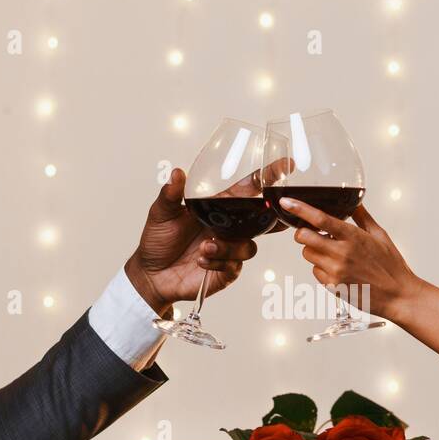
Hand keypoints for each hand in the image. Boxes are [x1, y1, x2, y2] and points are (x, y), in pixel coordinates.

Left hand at [124, 168, 259, 315]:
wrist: (152, 274)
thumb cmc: (158, 241)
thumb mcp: (161, 213)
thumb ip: (170, 195)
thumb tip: (178, 173)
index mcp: (219, 208)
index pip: (249, 189)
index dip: (268, 177)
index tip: (286, 165)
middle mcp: (229, 227)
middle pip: (262, 219)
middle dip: (271, 216)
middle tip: (270, 211)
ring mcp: (230, 249)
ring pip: (248, 245)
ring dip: (228, 246)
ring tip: (205, 247)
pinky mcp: (226, 270)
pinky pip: (234, 265)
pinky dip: (218, 261)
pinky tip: (202, 260)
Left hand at [281, 198, 422, 320]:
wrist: (398, 296)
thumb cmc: (392, 266)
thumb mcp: (380, 236)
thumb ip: (362, 217)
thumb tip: (354, 202)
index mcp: (353, 237)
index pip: (320, 219)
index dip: (299, 208)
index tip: (287, 202)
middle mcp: (342, 254)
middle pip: (304, 237)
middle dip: (303, 232)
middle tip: (311, 232)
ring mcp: (335, 271)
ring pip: (308, 254)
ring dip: (314, 250)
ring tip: (332, 253)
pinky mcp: (332, 286)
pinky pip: (315, 271)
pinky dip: (321, 268)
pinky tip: (338, 269)